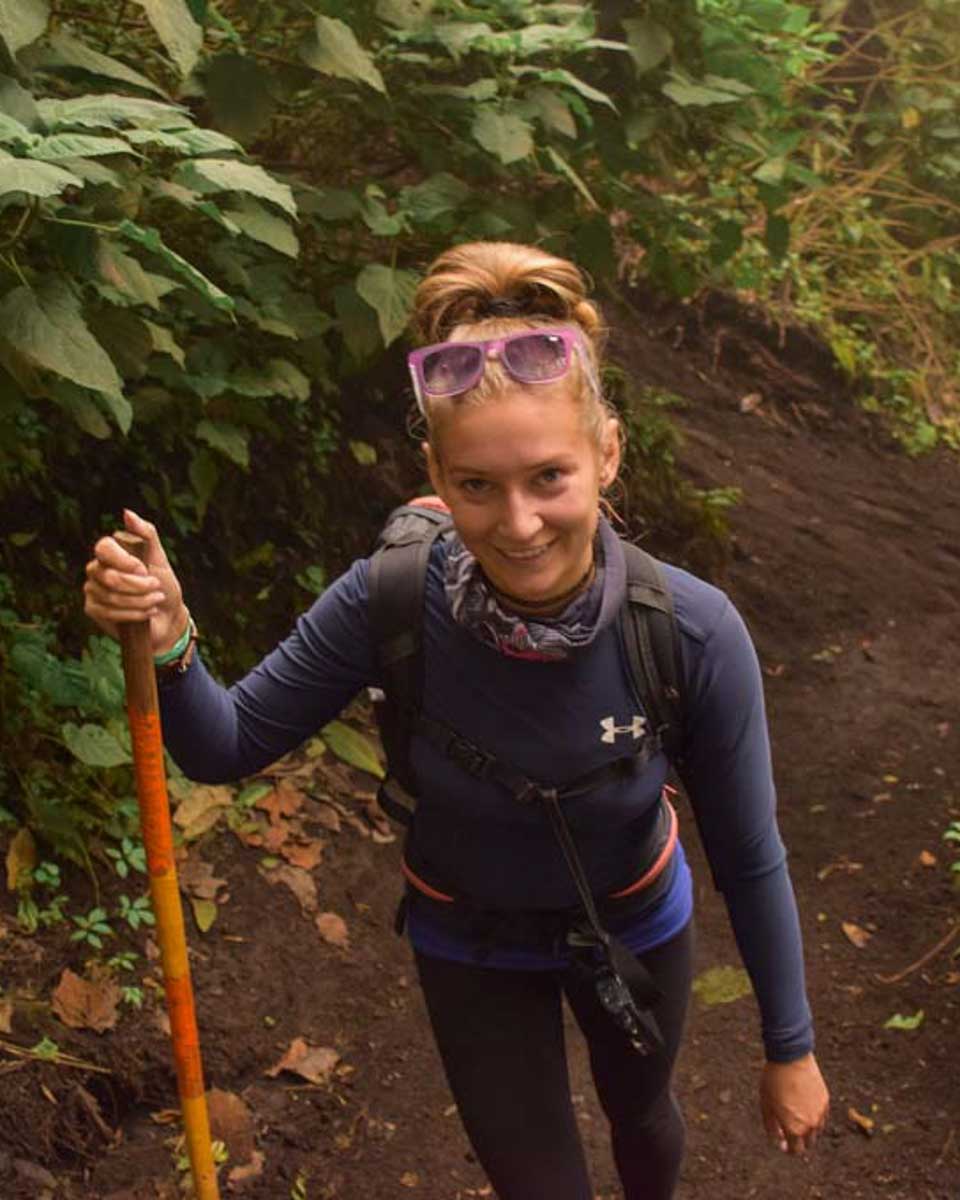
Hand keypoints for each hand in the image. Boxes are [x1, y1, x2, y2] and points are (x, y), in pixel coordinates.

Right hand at [84, 509, 187, 654]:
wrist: (167, 616)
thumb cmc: (163, 584)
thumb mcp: (159, 557)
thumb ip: (146, 533)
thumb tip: (126, 513)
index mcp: (111, 552)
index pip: (104, 548)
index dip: (124, 560)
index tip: (144, 570)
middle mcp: (97, 568)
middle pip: (110, 577)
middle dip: (139, 586)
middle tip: (156, 588)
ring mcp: (92, 589)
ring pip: (111, 596)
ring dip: (140, 601)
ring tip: (155, 601)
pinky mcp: (92, 609)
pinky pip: (108, 612)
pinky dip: (133, 614)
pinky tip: (145, 613)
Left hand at [759, 1052, 828, 1154]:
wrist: (791, 1056)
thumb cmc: (774, 1079)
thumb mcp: (766, 1104)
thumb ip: (772, 1127)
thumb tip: (778, 1141)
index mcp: (794, 1128)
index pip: (796, 1151)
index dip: (789, 1149)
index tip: (783, 1143)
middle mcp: (810, 1124)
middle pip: (808, 1143)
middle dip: (798, 1140)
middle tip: (788, 1129)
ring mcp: (820, 1113)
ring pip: (817, 1130)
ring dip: (808, 1129)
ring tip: (795, 1114)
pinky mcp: (825, 1100)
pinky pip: (822, 1116)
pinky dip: (814, 1116)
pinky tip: (803, 1105)